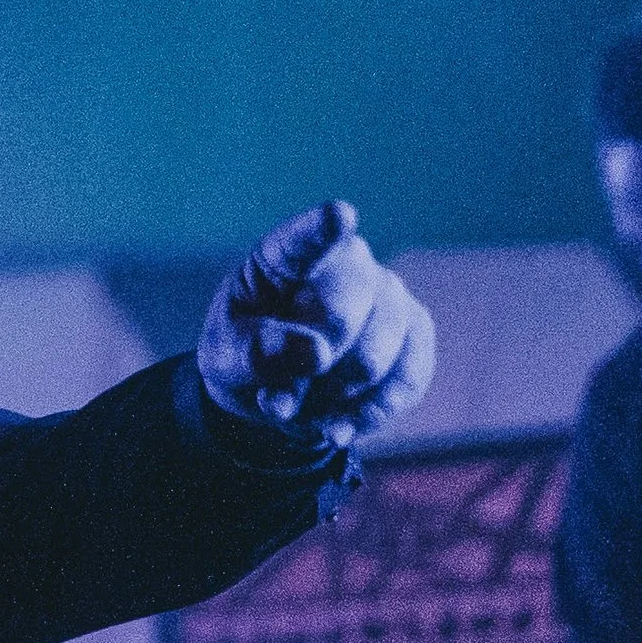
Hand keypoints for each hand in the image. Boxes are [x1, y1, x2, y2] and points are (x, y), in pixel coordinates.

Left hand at [198, 200, 434, 447]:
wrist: (274, 387)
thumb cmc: (244, 354)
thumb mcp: (225, 357)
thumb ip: (255, 353)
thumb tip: (315, 353)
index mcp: (284, 257)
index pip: (303, 239)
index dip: (322, 229)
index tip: (338, 216)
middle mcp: (347, 262)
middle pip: (343, 317)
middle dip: (310, 368)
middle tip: (279, 391)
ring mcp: (388, 293)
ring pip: (378, 356)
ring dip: (336, 396)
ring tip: (305, 404)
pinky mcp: (416, 333)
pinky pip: (408, 379)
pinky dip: (371, 413)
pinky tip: (339, 425)